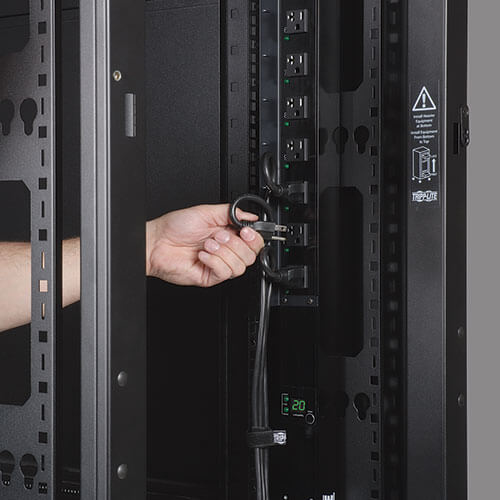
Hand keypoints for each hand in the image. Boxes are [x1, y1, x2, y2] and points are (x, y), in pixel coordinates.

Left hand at [146, 204, 264, 286]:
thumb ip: (231, 212)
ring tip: (208, 245)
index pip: (254, 242)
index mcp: (228, 235)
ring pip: (239, 266)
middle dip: (236, 244)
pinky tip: (202, 255)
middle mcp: (225, 251)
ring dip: (223, 252)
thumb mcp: (206, 212)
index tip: (245, 231)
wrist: (157, 242)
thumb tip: (251, 216)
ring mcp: (218, 264)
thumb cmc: (175, 227)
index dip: (254, 238)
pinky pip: (224, 272)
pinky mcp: (211, 276)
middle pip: (251, 256)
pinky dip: (214, 261)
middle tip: (219, 236)